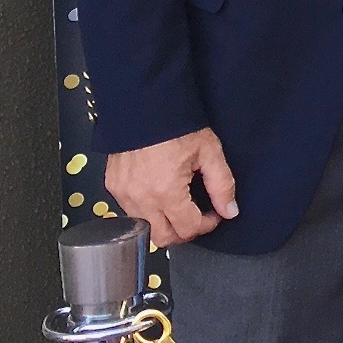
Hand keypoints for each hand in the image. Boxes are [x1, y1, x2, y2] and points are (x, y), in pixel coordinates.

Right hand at [105, 128, 237, 247]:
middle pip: (162, 238)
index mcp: (165, 191)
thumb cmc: (177, 124)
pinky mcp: (112, 187)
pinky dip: (148, 210)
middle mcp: (139, 198)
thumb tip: (230, 211)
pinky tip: (161, 193)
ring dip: (164, 221)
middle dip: (184, 231)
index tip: (214, 214)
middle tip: (198, 216)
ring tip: (180, 202)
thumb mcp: (209, 151)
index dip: (206, 225)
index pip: (187, 228)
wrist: (145, 104)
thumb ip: (222, 185)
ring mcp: (122, 194)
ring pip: (145, 227)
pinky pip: (130, 211)